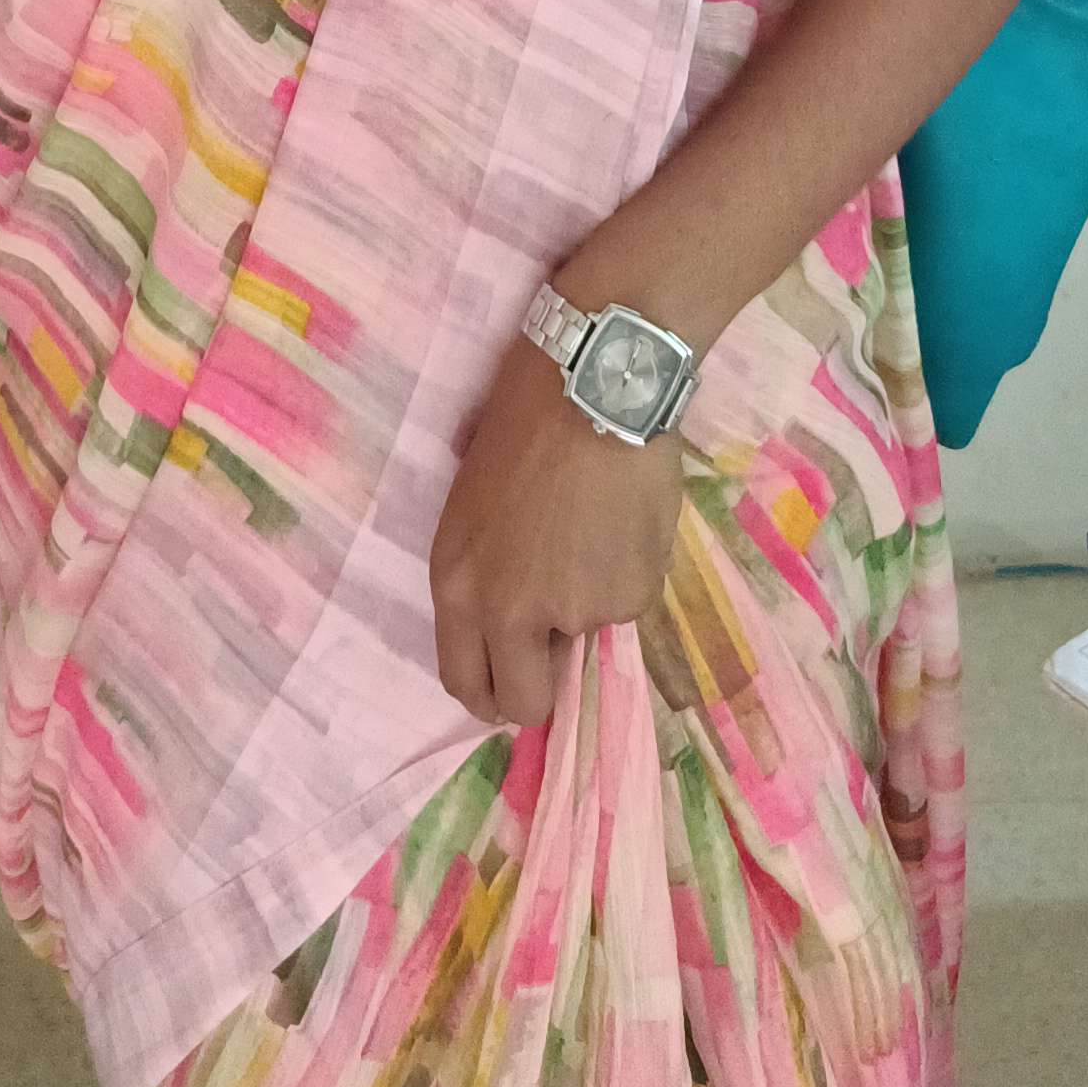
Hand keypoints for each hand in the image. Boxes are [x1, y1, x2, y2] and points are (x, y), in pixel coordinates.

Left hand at [427, 334, 684, 730]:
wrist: (594, 383)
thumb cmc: (523, 420)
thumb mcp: (474, 504)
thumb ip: (489, 571)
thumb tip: (518, 615)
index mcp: (457, 585)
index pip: (465, 683)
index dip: (491, 691)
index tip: (511, 677)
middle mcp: (507, 612)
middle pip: (524, 703)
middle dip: (541, 686)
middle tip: (559, 643)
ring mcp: (574, 612)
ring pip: (586, 641)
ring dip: (588, 606)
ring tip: (594, 531)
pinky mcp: (630, 600)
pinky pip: (627, 605)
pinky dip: (627, 576)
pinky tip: (623, 520)